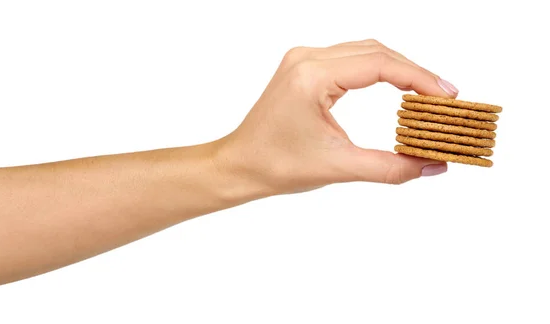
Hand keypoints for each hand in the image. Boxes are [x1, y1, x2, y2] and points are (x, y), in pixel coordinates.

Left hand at [216, 39, 458, 194]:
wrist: (240, 165)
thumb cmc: (277, 165)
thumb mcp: (338, 167)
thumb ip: (390, 167)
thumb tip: (433, 166)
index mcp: (312, 76)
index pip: (380, 64)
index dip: (419, 78)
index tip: (447, 97)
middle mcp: (306, 59)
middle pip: (376, 51)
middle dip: (414, 72)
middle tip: (444, 98)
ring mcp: (303, 60)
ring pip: (364, 51)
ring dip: (397, 69)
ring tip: (426, 93)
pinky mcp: (303, 68)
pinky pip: (349, 59)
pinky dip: (377, 70)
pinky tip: (396, 86)